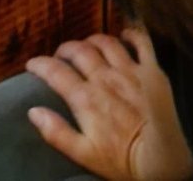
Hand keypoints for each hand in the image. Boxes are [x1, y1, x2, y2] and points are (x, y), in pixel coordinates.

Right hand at [26, 27, 192, 180]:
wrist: (160, 158)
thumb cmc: (120, 159)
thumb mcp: (82, 153)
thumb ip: (56, 132)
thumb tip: (33, 111)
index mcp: (86, 98)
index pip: (56, 72)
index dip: (40, 64)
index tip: (32, 63)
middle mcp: (106, 77)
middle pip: (80, 51)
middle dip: (65, 48)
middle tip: (60, 54)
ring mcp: (131, 70)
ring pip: (108, 42)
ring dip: (93, 40)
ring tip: (87, 45)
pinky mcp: (152, 69)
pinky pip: (142, 42)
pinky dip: (132, 34)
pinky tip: (124, 35)